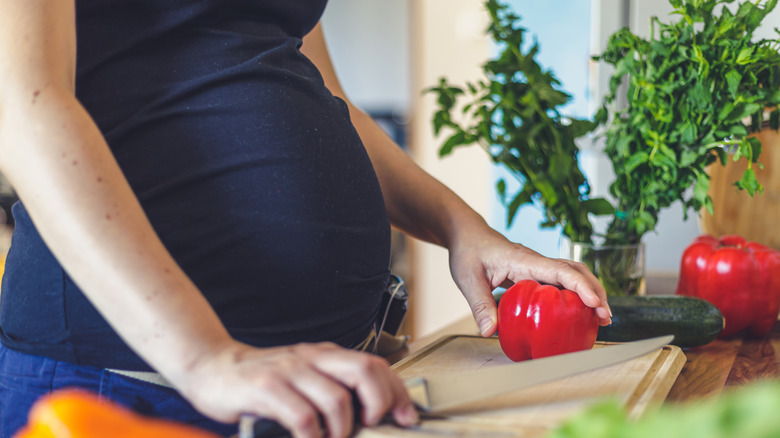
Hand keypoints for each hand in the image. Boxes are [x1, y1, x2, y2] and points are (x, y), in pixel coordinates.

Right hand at [176, 340, 417, 437]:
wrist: (212, 367)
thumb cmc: (263, 380)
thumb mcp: (304, 376)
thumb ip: (332, 387)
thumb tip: (371, 415)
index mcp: (326, 355)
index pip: (375, 365)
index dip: (397, 392)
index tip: (406, 417)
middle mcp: (312, 358)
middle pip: (364, 371)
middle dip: (380, 404)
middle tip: (374, 426)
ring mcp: (289, 371)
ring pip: (336, 399)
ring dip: (343, 430)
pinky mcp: (266, 388)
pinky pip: (302, 417)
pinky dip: (313, 437)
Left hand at [448, 225, 611, 336]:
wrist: (467, 235)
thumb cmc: (468, 251)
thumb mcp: (468, 279)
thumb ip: (480, 305)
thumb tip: (490, 332)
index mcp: (523, 260)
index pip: (560, 270)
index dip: (580, 286)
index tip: (595, 304)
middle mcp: (536, 261)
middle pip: (576, 271)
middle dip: (595, 291)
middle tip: (605, 317)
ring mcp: (538, 266)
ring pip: (572, 274)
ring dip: (589, 292)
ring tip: (601, 317)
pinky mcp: (535, 272)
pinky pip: (561, 281)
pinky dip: (576, 294)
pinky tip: (578, 312)